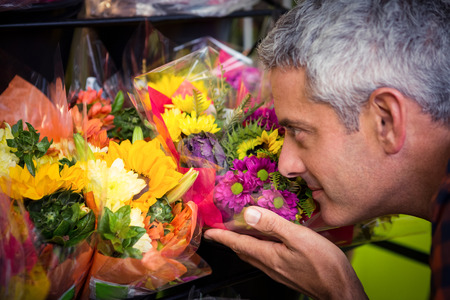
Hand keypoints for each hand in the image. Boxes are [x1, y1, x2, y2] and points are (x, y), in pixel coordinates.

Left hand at [203, 207, 366, 299]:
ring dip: (242, 243)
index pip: (237, 244)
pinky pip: (264, 257)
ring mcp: (277, 270)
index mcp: (268, 255)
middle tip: (220, 229)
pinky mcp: (286, 272)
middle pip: (242, 250)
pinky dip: (257, 247)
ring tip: (239, 231)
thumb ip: (273, 225)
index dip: (221, 236)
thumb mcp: (299, 238)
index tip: (208, 231)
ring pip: (253, 254)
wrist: (340, 290)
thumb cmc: (324, 265)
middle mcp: (269, 265)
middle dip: (229, 240)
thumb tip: (249, 214)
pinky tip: (266, 240)